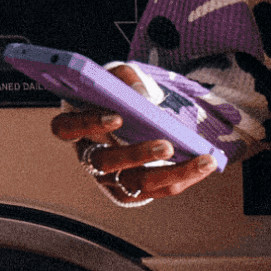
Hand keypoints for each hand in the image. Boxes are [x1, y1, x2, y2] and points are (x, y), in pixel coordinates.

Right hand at [50, 64, 216, 201]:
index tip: (118, 116)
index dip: (89, 123)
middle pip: (105, 163)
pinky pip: (157, 190)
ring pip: (136, 183)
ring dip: (170, 173)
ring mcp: (110, 178)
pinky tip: (204, 165)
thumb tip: (142, 95)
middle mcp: (90, 156)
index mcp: (78, 127)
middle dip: (137, 154)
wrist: (131, 118)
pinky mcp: (132, 191)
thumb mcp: (118, 79)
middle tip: (166, 145)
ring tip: (200, 159)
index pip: (66, 128)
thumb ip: (125, 79)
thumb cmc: (118, 97)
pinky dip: (183, 178)